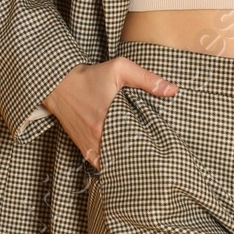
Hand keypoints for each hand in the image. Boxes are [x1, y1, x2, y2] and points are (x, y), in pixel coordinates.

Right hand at [42, 57, 178, 167]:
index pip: (135, 142)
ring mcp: (88, 144)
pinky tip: (122, 162)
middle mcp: (96, 136)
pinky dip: (111, 165)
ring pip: (111, 163)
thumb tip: (173, 90)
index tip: (161, 148)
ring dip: (125, 162)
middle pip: (124, 155)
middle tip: (156, 158)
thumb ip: (146, 79)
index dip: (149, 147)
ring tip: (142, 162)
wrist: (59, 84)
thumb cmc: (90, 76)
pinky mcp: (82, 147)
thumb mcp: (119, 69)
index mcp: (107, 119)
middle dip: (140, 157)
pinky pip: (99, 164)